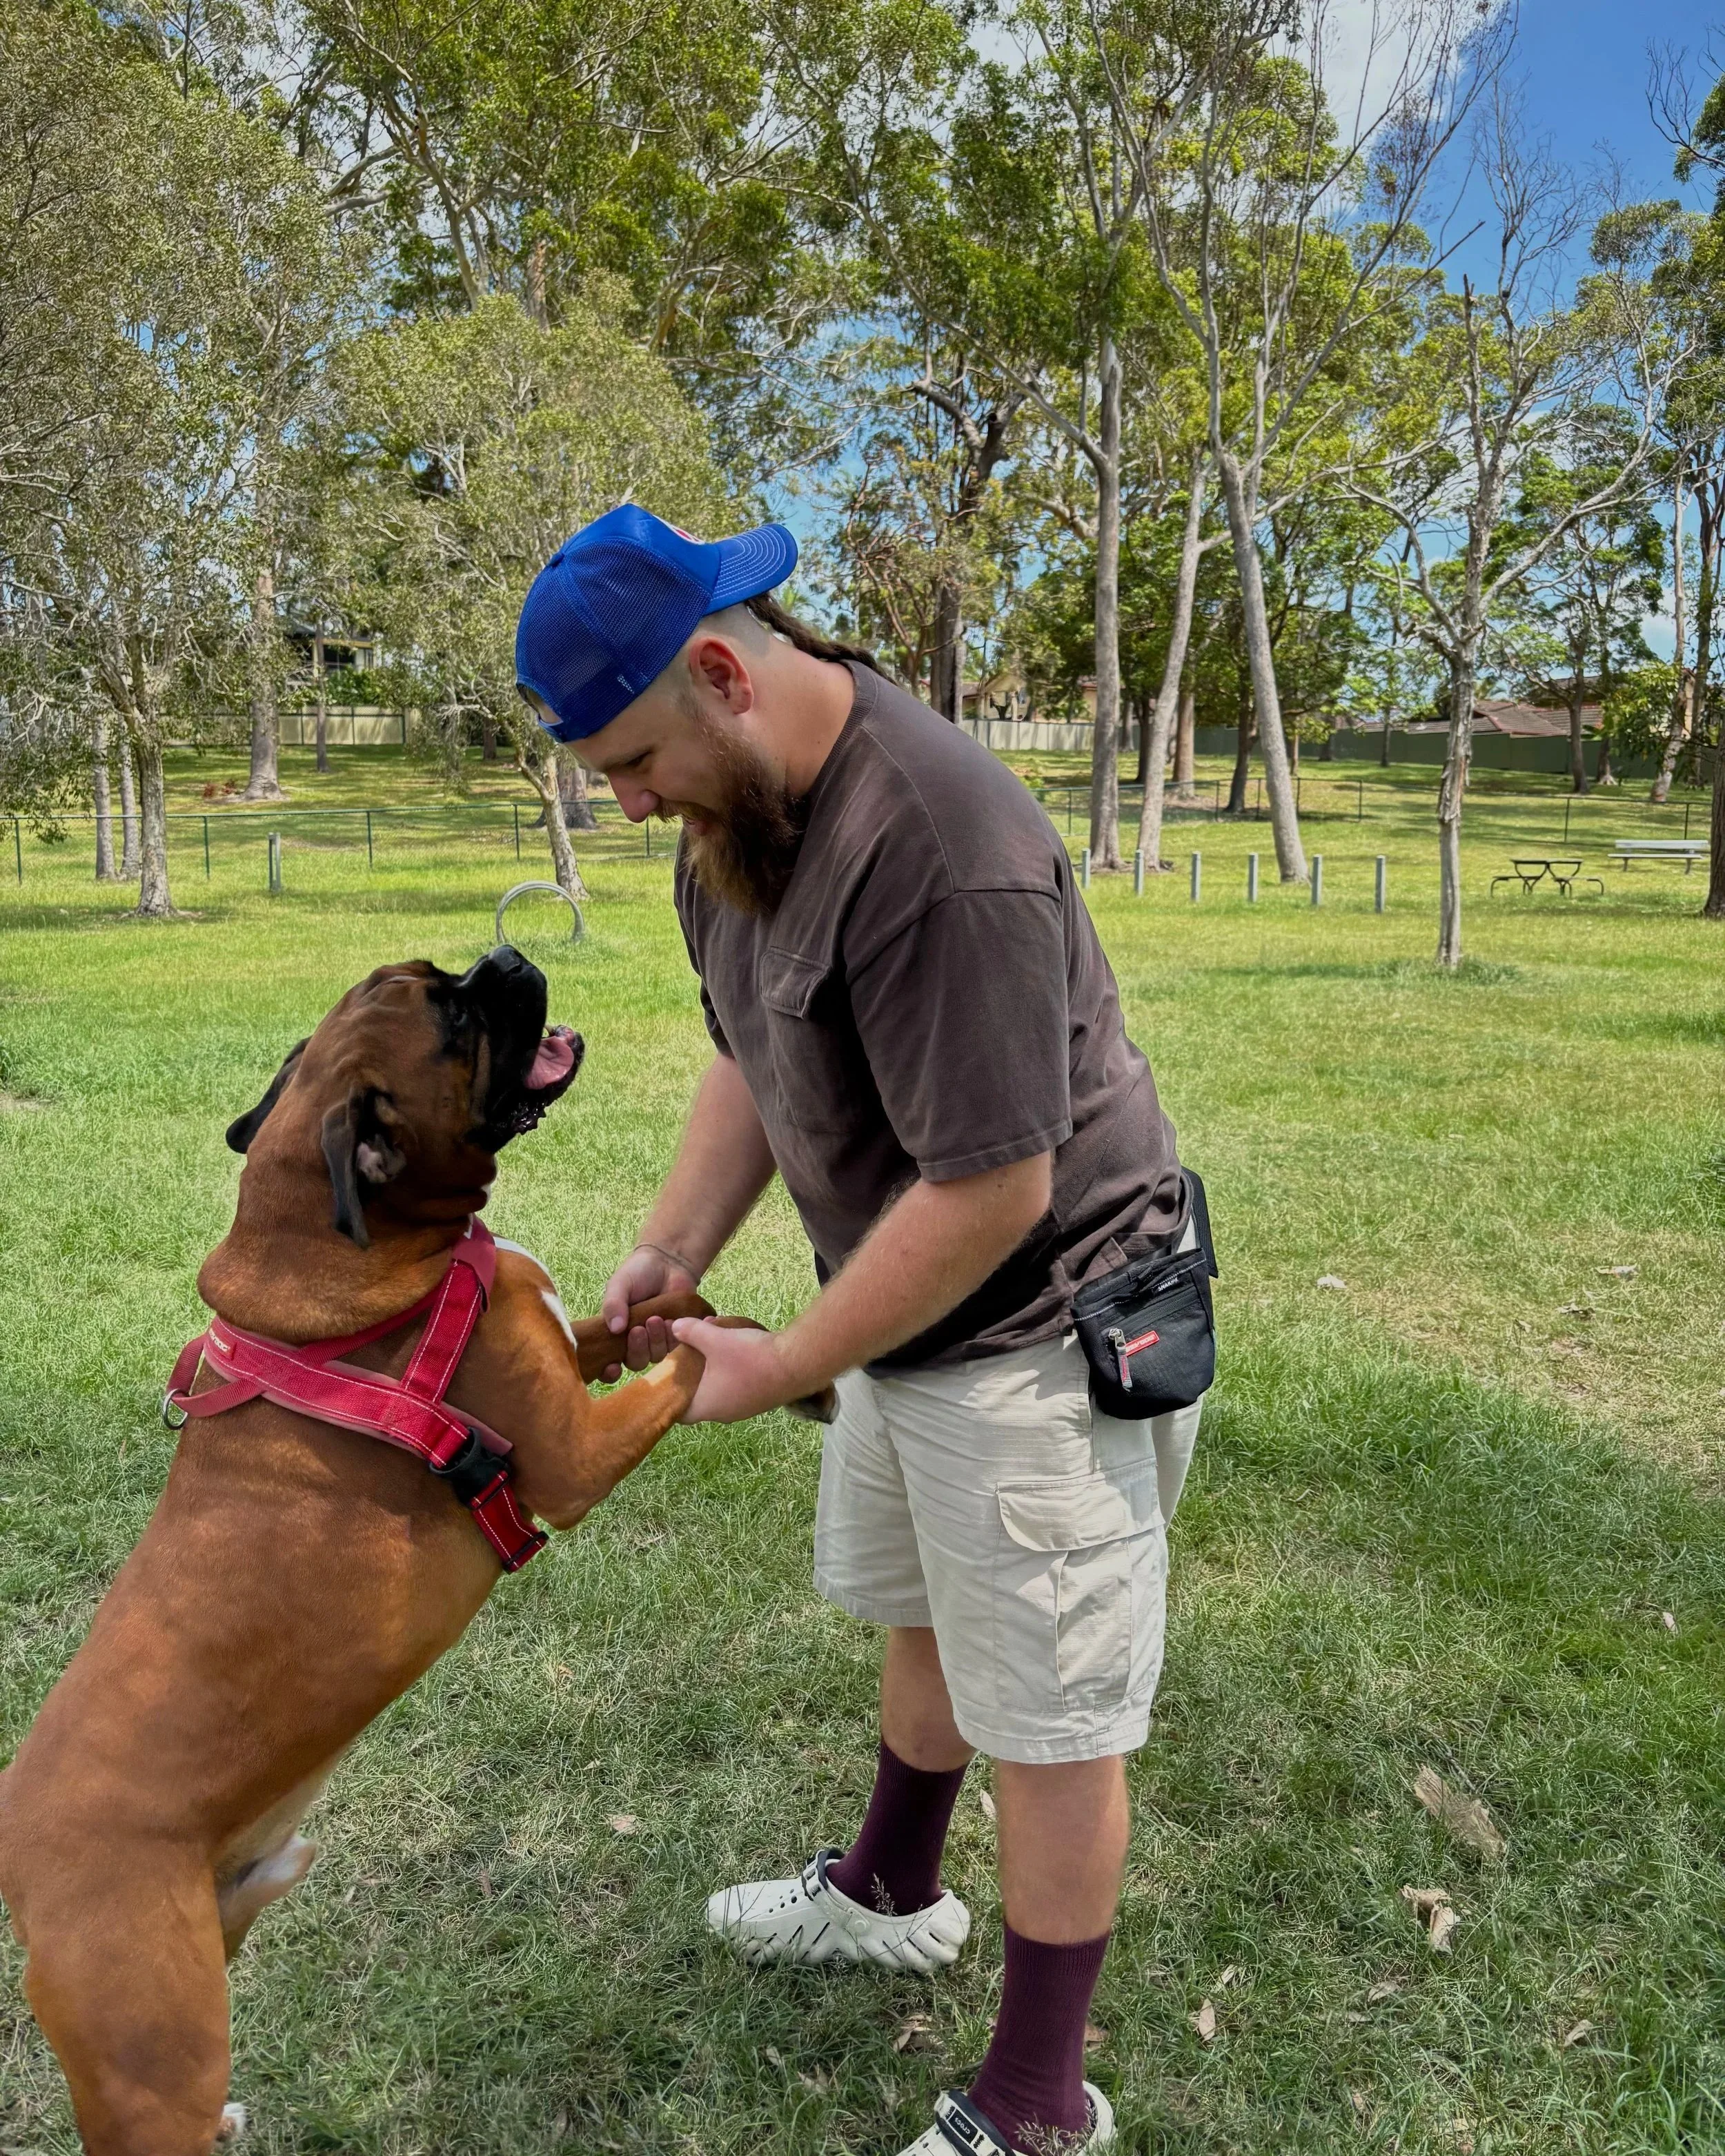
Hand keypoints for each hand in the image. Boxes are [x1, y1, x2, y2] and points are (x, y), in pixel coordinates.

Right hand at [599, 1242, 700, 1381]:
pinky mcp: (678, 1335)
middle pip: (635, 1362)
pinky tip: (671, 1321)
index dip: (609, 1372)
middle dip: (637, 1349)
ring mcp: (657, 1341)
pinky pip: (677, 1347)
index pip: (609, 1365)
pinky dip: (673, 1336)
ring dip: (656, 1341)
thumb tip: (615, 1329)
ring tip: (657, 1319)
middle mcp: (636, 1343)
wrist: (668, 1262)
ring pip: (656, 1356)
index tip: (612, 1367)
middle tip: (639, 1329)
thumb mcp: (619, 1284)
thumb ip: (613, 1304)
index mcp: (616, 1335)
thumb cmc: (637, 1274)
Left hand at [669, 1317, 801, 1424]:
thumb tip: (675, 1327)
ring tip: (712, 1345)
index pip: (680, 1413)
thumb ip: (691, 1333)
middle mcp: (724, 1414)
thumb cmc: (750, 1357)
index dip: (672, 1398)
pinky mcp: (760, 1400)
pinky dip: (731, 1373)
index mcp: (707, 1406)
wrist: (797, 1364)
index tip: (668, 1379)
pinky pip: (737, 1388)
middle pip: (700, 1399)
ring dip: (714, 1372)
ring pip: (720, 1391)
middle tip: (688, 1355)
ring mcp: (744, 1409)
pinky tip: (736, 1350)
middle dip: (693, 1377)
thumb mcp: (715, 1339)